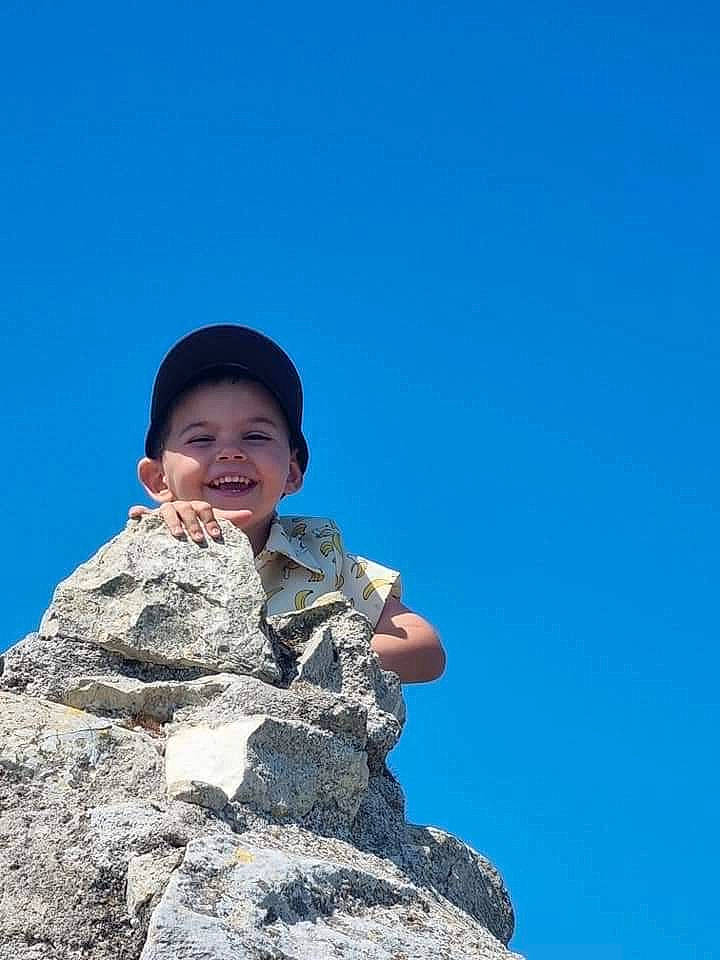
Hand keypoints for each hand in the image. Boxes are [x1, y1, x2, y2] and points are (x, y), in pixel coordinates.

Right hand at [127, 502, 252, 543]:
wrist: (178, 529)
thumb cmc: (198, 527)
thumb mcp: (213, 524)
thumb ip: (230, 519)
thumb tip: (249, 513)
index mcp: (196, 507)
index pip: (205, 508)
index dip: (211, 520)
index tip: (215, 535)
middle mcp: (180, 506)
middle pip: (187, 509)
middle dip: (193, 523)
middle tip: (198, 539)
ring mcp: (164, 511)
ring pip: (167, 509)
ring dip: (172, 520)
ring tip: (178, 534)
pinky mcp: (148, 518)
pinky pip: (141, 512)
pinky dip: (138, 512)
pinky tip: (135, 515)